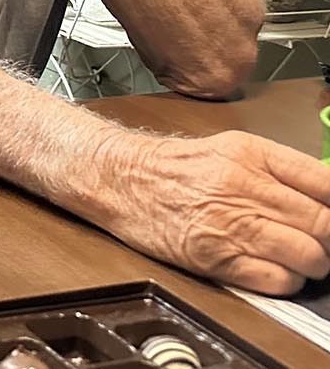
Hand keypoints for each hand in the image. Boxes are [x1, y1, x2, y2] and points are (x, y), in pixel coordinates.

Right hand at [106, 131, 329, 294]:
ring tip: (301, 258)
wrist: (119, 179)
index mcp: (253, 154)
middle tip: (320, 240)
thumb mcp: (231, 148)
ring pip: (308, 255)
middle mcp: (244, 187)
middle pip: (323, 223)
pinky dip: (287, 280)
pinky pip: (276, 279)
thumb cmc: (173, 167)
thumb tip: (328, 194)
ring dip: (313, 262)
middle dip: (329, 238)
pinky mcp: (215, 257)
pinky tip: (276, 270)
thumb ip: (280, 169)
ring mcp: (229, 224)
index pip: (327, 183)